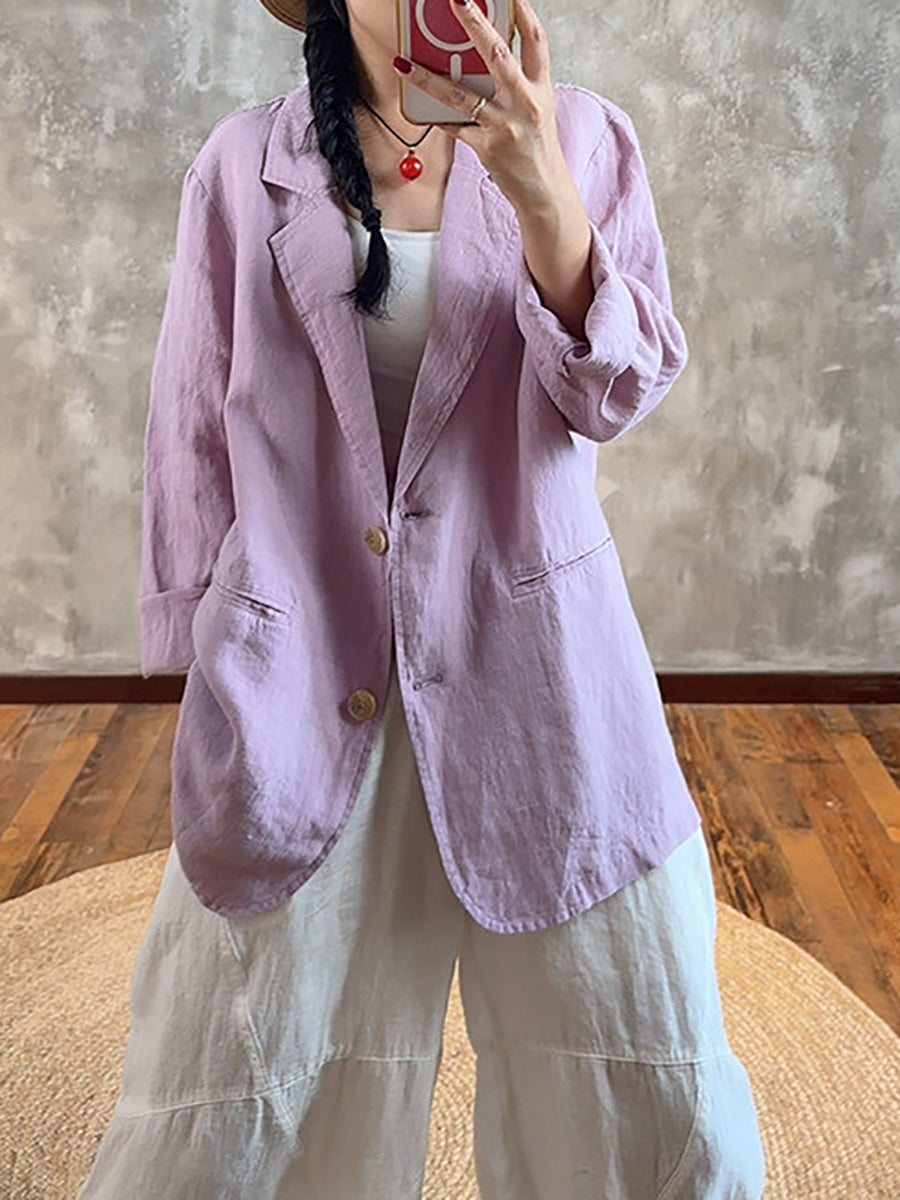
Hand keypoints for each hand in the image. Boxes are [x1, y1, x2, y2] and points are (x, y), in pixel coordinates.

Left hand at [391, 0, 568, 212]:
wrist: (544, 191)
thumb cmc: (538, 148)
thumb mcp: (538, 108)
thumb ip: (518, 82)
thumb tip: (486, 56)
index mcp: (541, 89)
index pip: (536, 40)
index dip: (524, 11)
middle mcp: (524, 102)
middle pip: (497, 55)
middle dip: (475, 24)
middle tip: (457, 0)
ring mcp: (504, 125)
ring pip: (461, 93)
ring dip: (428, 77)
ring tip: (404, 63)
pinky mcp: (486, 146)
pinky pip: (454, 126)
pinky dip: (436, 116)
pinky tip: (419, 106)